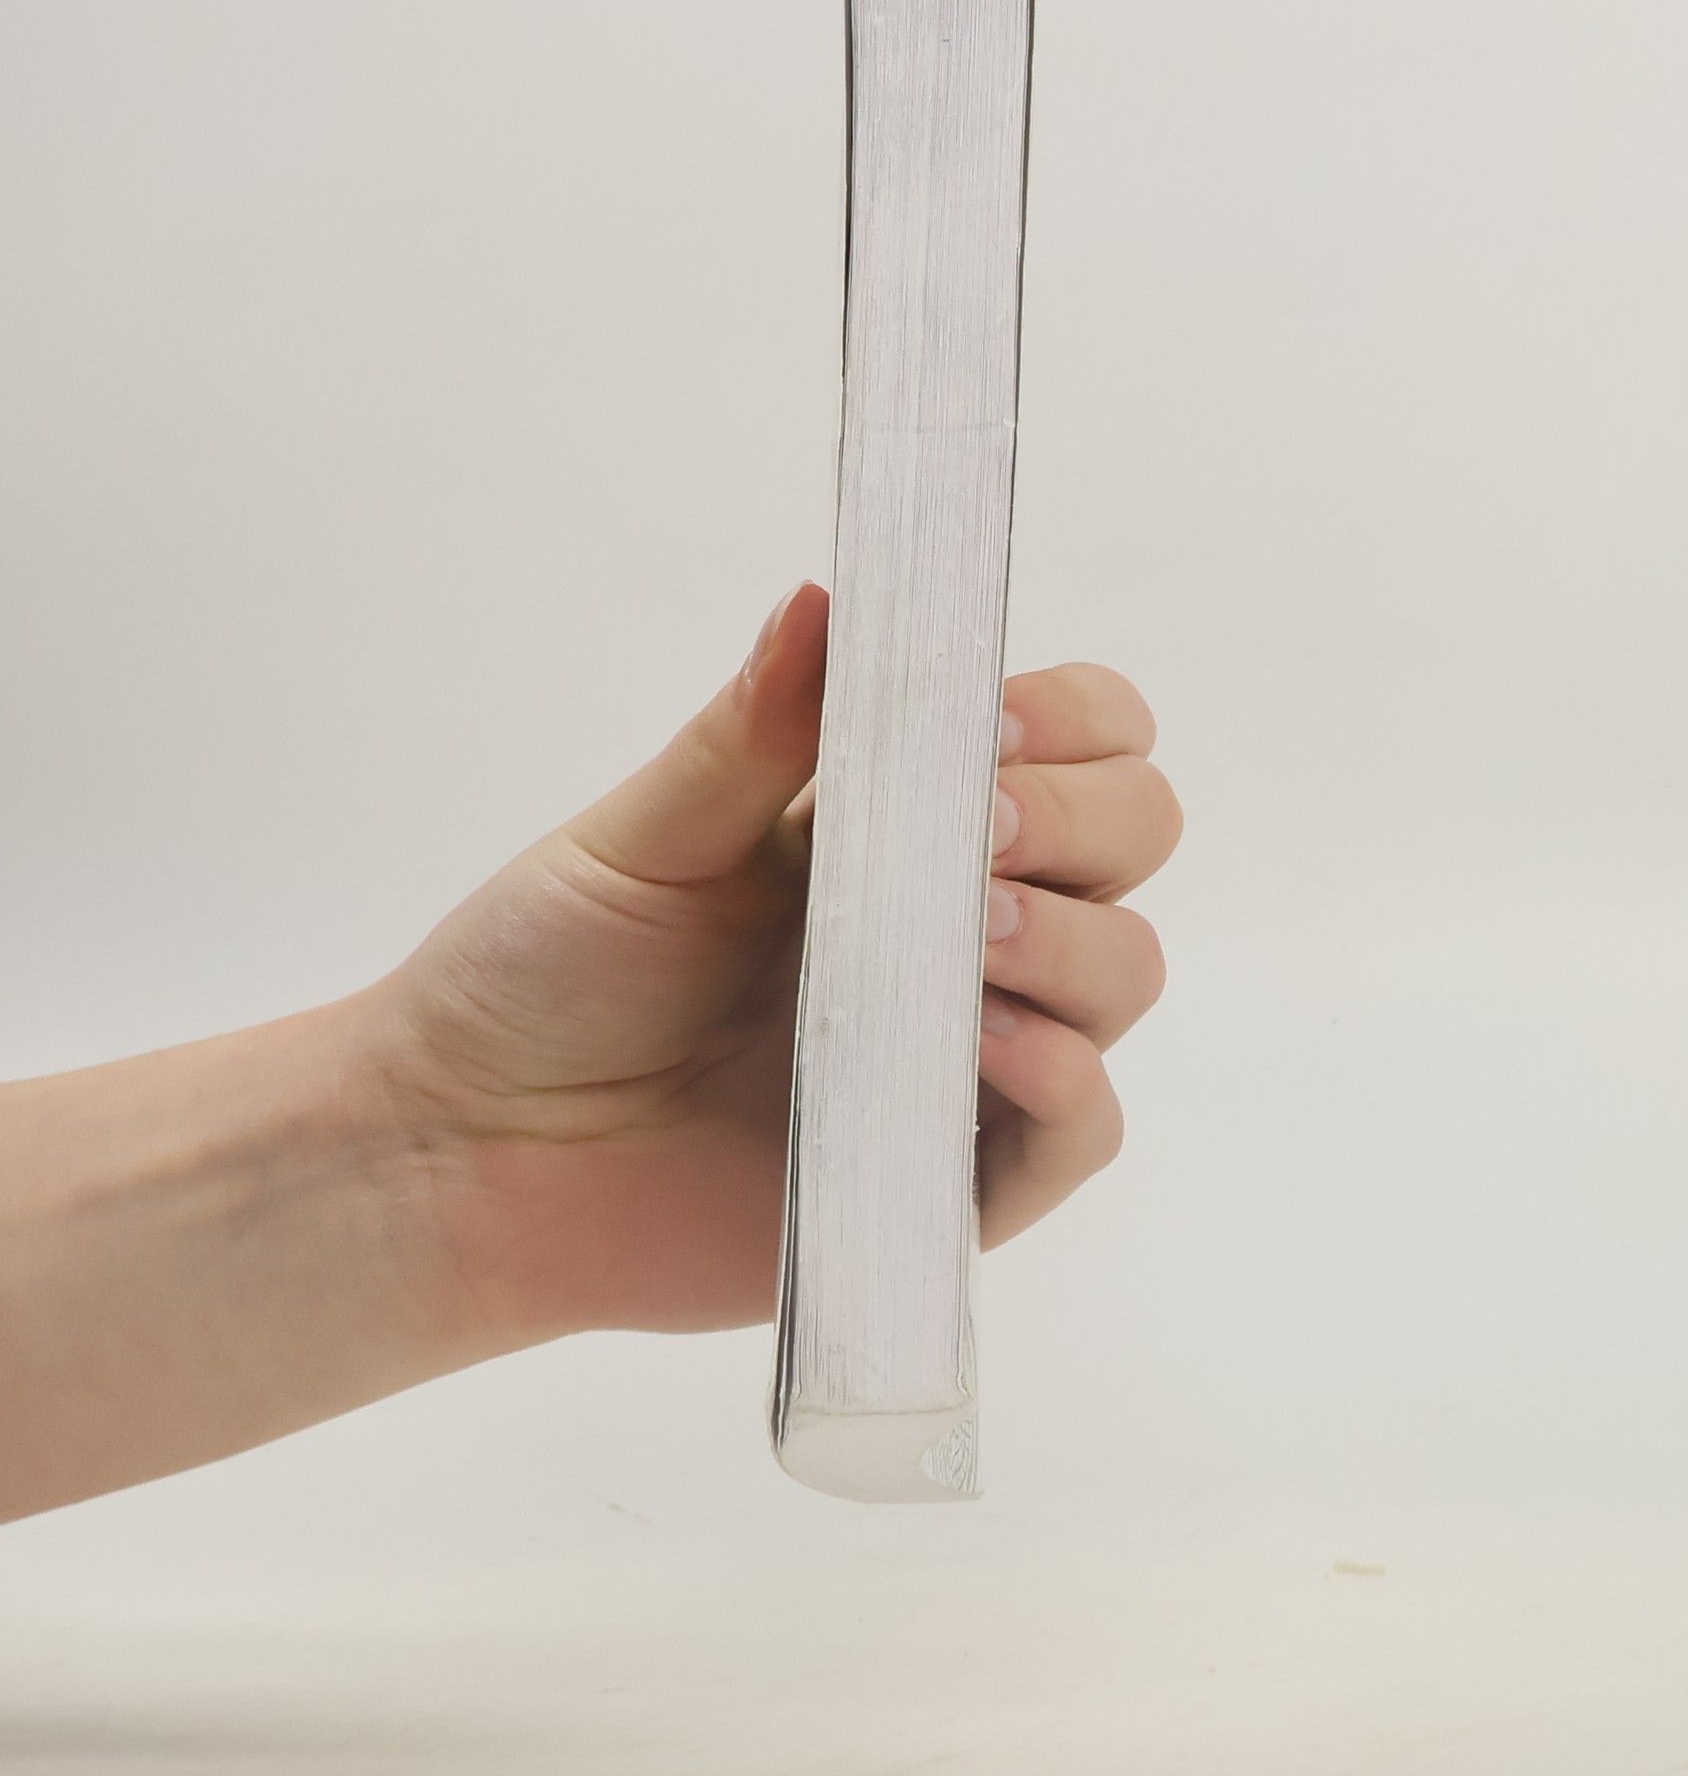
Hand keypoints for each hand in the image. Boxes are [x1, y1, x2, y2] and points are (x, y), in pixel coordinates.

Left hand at [375, 583, 1181, 1340]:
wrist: (469, 1154)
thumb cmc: (543, 977)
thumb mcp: (644, 838)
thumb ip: (754, 733)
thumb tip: (826, 598)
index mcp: (898, 824)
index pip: (1073, 739)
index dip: (1067, 722)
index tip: (985, 732)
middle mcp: (955, 928)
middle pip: (1131, 839)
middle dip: (1087, 816)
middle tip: (984, 828)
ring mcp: (965, 1052)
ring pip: (1124, 972)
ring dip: (1076, 941)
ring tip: (969, 940)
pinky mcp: (952, 1176)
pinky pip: (1082, 1131)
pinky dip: (1068, 1081)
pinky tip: (990, 1046)